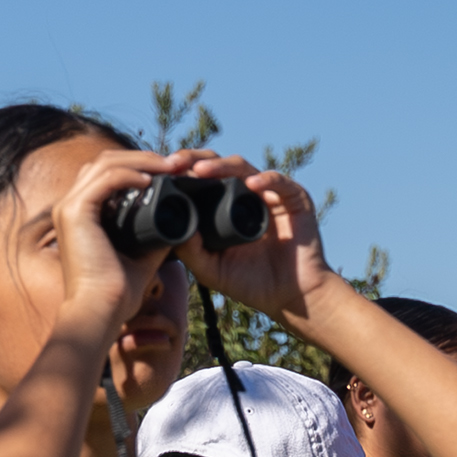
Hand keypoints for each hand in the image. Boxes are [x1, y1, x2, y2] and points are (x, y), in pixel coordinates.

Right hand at [45, 148, 178, 346]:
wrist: (101, 312)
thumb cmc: (119, 291)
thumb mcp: (144, 253)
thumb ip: (157, 233)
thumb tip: (184, 220)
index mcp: (83, 213)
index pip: (108, 174)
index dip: (139, 166)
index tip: (171, 172)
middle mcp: (70, 205)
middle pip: (106, 161)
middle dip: (143, 158)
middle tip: (176, 163)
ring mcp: (69, 206)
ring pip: (106, 163)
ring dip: (141, 161)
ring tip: (170, 167)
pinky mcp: (74, 212)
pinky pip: (105, 179)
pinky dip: (130, 174)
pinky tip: (152, 179)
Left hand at [176, 153, 336, 329]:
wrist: (292, 297)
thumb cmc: (252, 283)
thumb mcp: (211, 269)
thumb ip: (191, 251)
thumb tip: (169, 226)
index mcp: (224, 206)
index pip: (199, 179)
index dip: (180, 172)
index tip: (161, 173)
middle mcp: (245, 195)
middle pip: (217, 164)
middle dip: (193, 159)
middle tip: (173, 163)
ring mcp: (269, 195)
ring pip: (243, 167)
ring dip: (220, 165)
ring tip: (201, 171)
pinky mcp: (295, 199)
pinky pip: (280, 183)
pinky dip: (266, 179)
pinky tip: (251, 185)